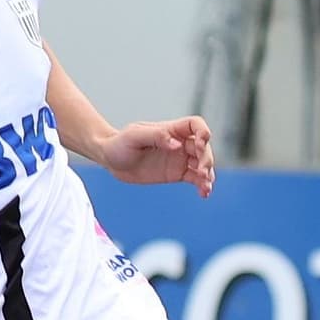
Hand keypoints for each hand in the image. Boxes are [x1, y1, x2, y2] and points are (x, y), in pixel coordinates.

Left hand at [99, 116, 214, 197]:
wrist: (111, 159)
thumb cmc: (120, 143)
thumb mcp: (134, 136)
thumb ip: (157, 137)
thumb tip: (177, 144)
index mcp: (171, 130)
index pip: (195, 125)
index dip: (203, 132)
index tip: (201, 144)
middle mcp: (179, 143)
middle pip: (203, 147)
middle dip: (207, 158)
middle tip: (202, 172)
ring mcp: (179, 159)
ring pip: (202, 164)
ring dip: (208, 174)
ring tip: (206, 186)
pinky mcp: (176, 174)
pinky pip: (195, 179)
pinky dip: (202, 185)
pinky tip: (204, 194)